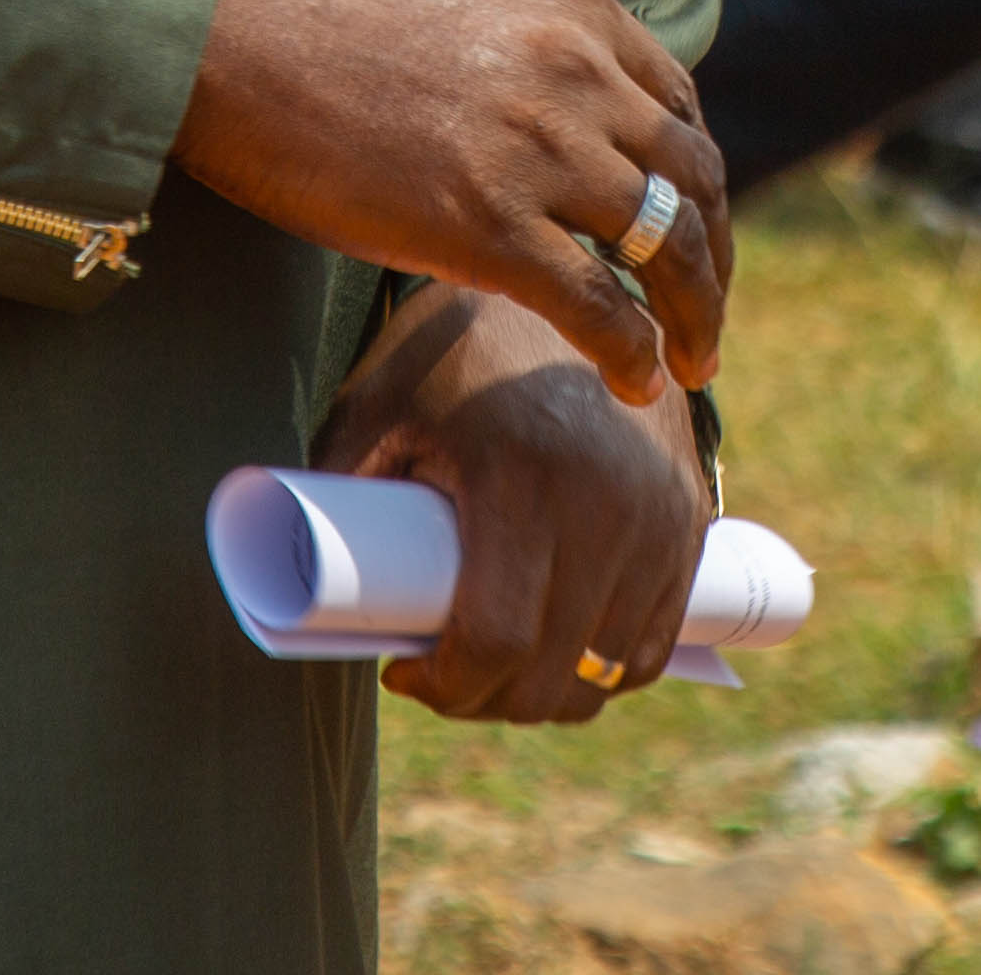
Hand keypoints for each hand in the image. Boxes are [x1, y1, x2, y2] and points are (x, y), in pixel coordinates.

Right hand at [176, 0, 724, 396]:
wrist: (226, 30)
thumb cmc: (311, 8)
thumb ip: (523, 24)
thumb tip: (542, 72)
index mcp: (574, 0)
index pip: (677, 100)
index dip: (695, 174)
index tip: (692, 223)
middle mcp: (578, 66)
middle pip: (694, 175)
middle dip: (713, 252)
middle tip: (706, 308)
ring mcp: (540, 146)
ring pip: (665, 245)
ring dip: (693, 314)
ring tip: (694, 362)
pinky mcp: (488, 225)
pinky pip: (598, 307)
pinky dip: (632, 354)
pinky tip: (636, 385)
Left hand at [319, 287, 710, 724]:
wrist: (568, 277)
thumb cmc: (452, 350)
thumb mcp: (380, 405)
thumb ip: (339, 487)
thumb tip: (290, 583)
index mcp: (522, 475)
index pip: (496, 639)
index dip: (446, 687)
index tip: (405, 673)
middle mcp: (606, 500)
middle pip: (553, 674)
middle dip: (488, 702)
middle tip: (444, 680)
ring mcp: (660, 511)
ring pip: (611, 670)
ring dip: (550, 695)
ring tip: (499, 670)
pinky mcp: (691, 513)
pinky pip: (658, 638)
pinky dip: (611, 673)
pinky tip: (565, 664)